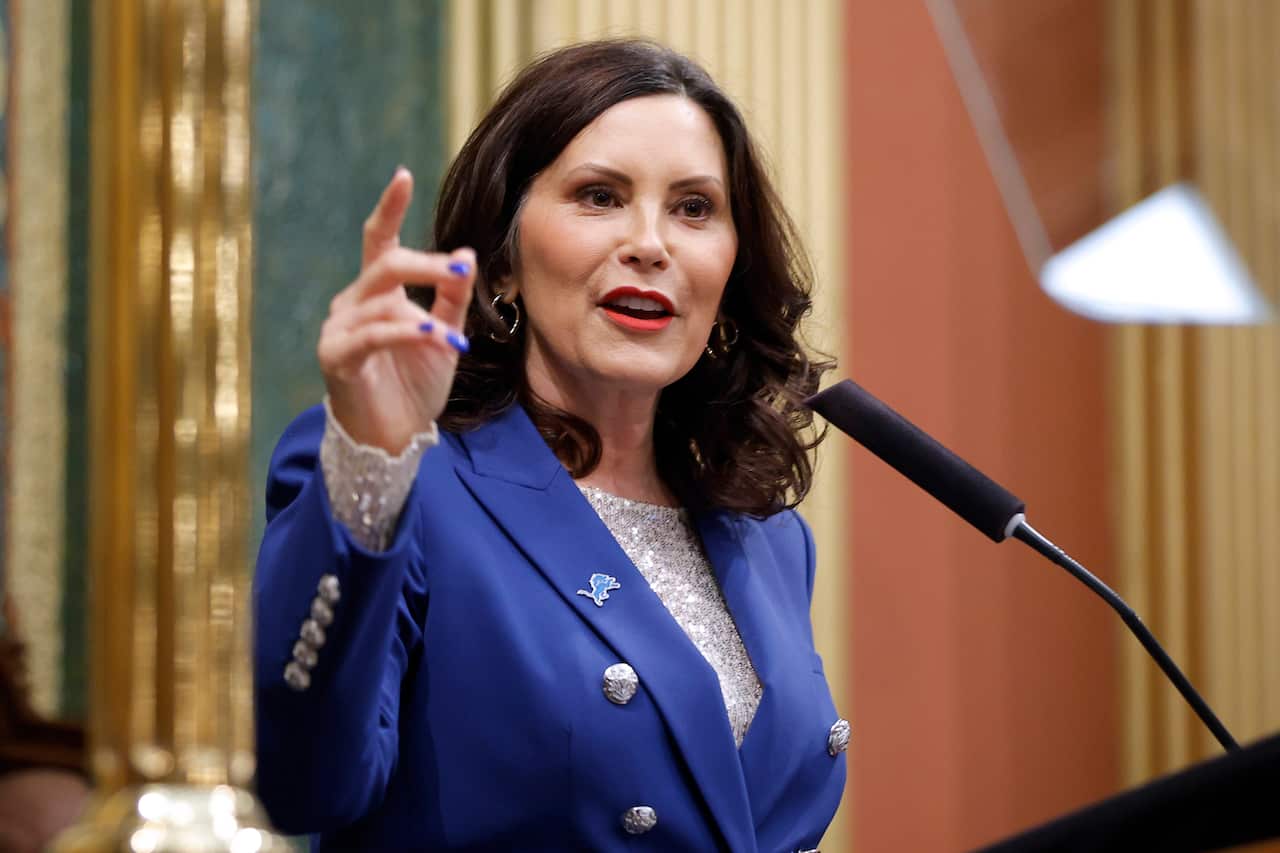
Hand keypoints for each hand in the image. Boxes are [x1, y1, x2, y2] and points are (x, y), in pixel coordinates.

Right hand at [318, 167, 475, 452]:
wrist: (394, 437)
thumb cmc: (414, 385)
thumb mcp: (444, 335)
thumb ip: (453, 297)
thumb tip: (467, 252)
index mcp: (377, 292)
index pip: (380, 241)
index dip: (390, 209)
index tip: (403, 175)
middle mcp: (353, 302)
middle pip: (386, 264)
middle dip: (426, 265)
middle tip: (462, 274)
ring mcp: (339, 328)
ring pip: (382, 302)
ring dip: (423, 316)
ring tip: (452, 336)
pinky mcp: (336, 357)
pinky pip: (372, 335)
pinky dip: (405, 334)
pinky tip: (431, 338)